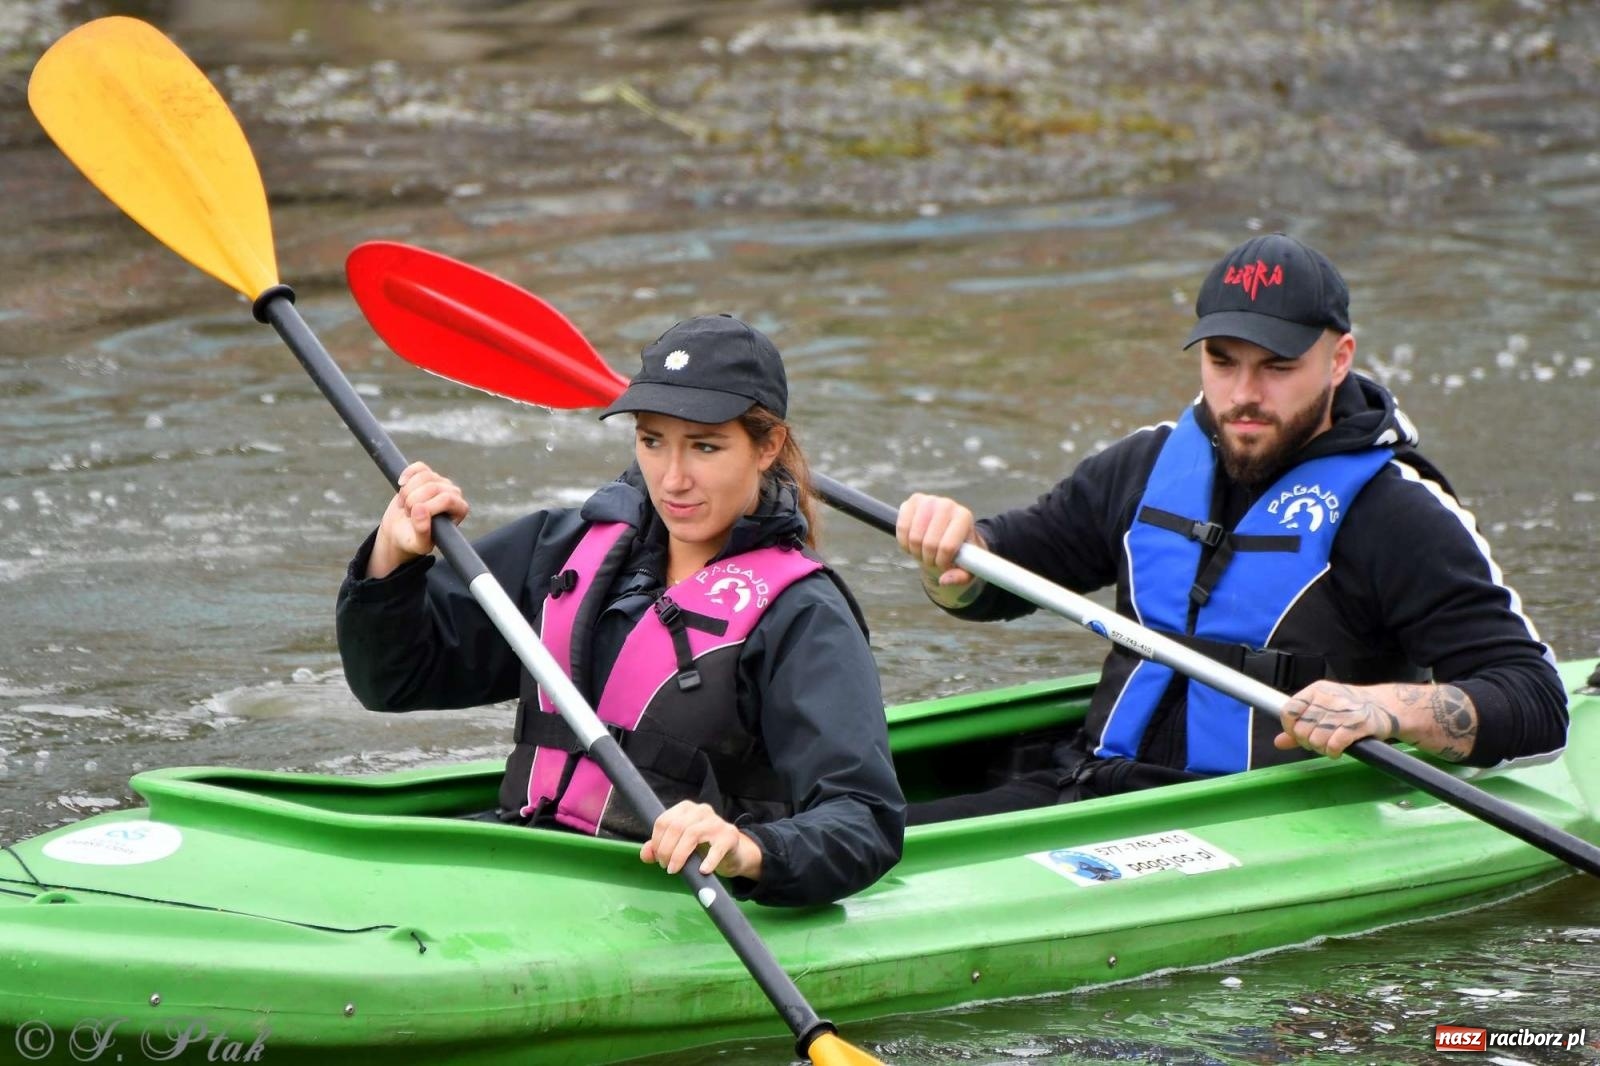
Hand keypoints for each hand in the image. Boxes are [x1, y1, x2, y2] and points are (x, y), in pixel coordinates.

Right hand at [367, 461, 468, 577]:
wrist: (401, 531)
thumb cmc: (414, 540)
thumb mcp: (419, 544)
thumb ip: (423, 532)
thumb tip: (420, 510)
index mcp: (459, 510)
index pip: (447, 499)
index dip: (427, 506)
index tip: (413, 516)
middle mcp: (454, 493)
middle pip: (433, 487)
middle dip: (413, 500)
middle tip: (406, 513)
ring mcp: (441, 481)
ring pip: (424, 476)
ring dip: (407, 492)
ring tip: (404, 506)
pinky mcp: (427, 474)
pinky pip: (418, 467)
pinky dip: (406, 475)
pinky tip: (401, 485)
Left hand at [640, 800, 762, 879]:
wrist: (733, 854)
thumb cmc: (703, 848)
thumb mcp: (679, 846)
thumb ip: (659, 848)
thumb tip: (645, 854)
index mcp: (686, 809)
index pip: (663, 821)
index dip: (656, 842)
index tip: (657, 858)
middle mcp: (701, 810)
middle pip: (675, 827)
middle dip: (666, 850)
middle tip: (666, 866)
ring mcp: (717, 822)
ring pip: (691, 834)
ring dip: (679, 855)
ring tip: (675, 870)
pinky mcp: (729, 836)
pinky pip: (716, 848)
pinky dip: (708, 861)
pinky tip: (702, 870)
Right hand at [896, 492, 981, 587]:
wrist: (947, 535)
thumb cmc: (960, 553)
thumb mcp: (967, 568)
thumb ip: (960, 577)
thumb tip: (944, 580)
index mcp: (964, 517)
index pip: (947, 546)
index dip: (942, 562)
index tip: (945, 566)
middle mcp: (947, 504)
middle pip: (929, 543)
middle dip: (928, 558)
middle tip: (932, 560)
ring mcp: (928, 500)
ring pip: (914, 537)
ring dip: (916, 552)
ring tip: (924, 552)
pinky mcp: (912, 501)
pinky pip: (901, 528)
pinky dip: (904, 542)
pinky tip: (913, 543)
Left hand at [1275, 681, 1477, 761]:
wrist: (1387, 706)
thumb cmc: (1350, 708)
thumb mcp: (1322, 709)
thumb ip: (1299, 725)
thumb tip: (1278, 742)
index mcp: (1316, 690)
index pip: (1289, 710)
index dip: (1290, 728)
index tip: (1298, 735)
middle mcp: (1328, 698)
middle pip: (1302, 729)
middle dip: (1307, 742)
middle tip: (1317, 743)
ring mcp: (1344, 711)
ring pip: (1316, 739)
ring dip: (1320, 749)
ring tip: (1328, 747)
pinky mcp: (1359, 724)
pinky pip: (1334, 745)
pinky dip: (1332, 752)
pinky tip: (1337, 751)